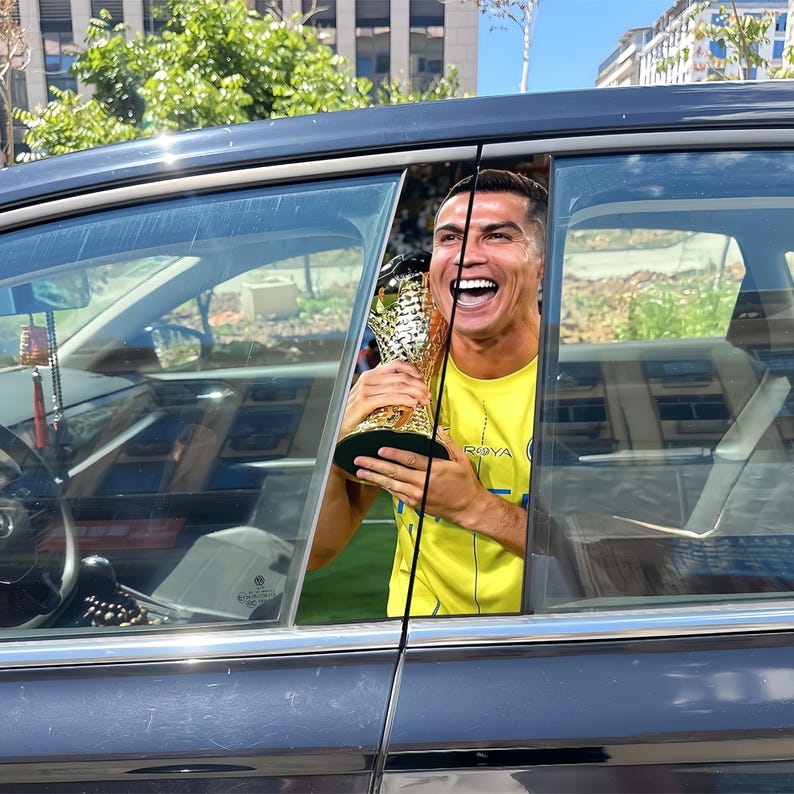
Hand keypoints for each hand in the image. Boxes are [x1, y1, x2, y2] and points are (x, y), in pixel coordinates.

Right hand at [340, 360, 429, 439]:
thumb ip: (385, 389)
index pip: (395, 364)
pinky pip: (389, 398)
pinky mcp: (364, 402)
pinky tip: (412, 403)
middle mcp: (368, 379)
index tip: (422, 377)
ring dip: (415, 393)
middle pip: (400, 377)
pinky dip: (403, 399)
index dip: (411, 368)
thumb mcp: (370, 397)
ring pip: (397, 387)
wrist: (339, 427)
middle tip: (427, 394)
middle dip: (417, 385)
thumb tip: (407, 390)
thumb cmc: (355, 414)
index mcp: (371, 375)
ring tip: (424, 400)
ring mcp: (365, 390)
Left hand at [352, 429, 488, 527]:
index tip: (380, 449)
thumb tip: (437, 427)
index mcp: (434, 469)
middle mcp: (423, 483)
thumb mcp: (461, 459)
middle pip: (395, 472)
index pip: (410, 460)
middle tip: (360, 459)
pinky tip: (374, 481)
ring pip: (391, 484)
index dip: (394, 454)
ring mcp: (417, 495)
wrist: (468, 508)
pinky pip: (396, 493)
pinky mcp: (415, 503)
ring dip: (374, 477)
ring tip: (360, 471)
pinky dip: (384, 486)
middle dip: (375, 465)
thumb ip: (447, 443)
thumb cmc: (465, 482)